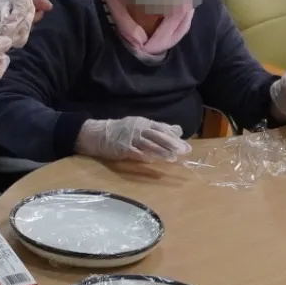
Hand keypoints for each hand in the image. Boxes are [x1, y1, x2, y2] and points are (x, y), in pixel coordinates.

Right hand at [76, 117, 191, 161]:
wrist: (98, 134)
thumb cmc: (122, 131)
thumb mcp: (141, 125)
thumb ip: (159, 128)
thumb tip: (178, 130)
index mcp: (144, 123)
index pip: (162, 129)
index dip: (175, 137)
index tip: (186, 145)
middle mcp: (139, 129)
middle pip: (158, 136)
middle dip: (171, 144)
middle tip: (183, 151)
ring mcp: (131, 138)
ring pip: (149, 145)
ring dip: (161, 152)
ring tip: (172, 158)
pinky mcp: (123, 148)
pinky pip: (135, 152)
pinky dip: (144, 156)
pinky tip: (153, 161)